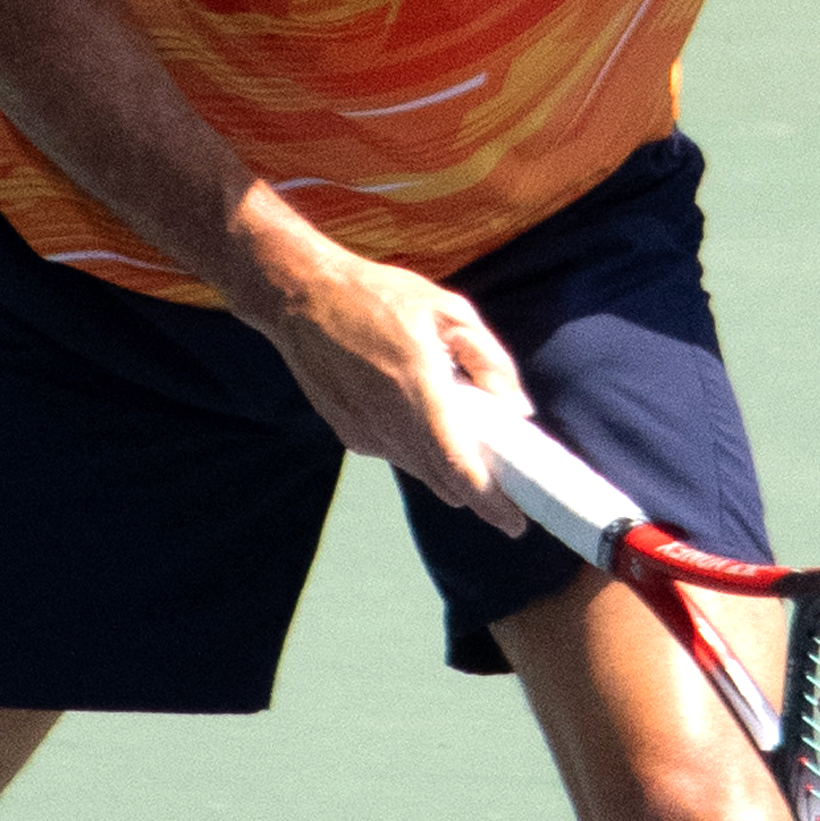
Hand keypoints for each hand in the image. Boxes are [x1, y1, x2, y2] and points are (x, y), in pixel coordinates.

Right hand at [239, 230, 529, 522]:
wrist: (302, 297)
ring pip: (419, 469)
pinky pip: (394, 452)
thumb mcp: (448, 311)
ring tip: (458, 427)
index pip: (458, 468)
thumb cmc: (379, 296)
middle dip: (475, 489)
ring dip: (444, 463)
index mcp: (420, 391)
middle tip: (504, 479)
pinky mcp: (349, 434)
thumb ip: (490, 361)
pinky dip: (414, 443)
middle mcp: (390, 423)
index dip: (490, 504)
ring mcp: (365, 434)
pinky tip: (411, 407)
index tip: (515, 524)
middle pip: (443, 482)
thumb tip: (518, 409)